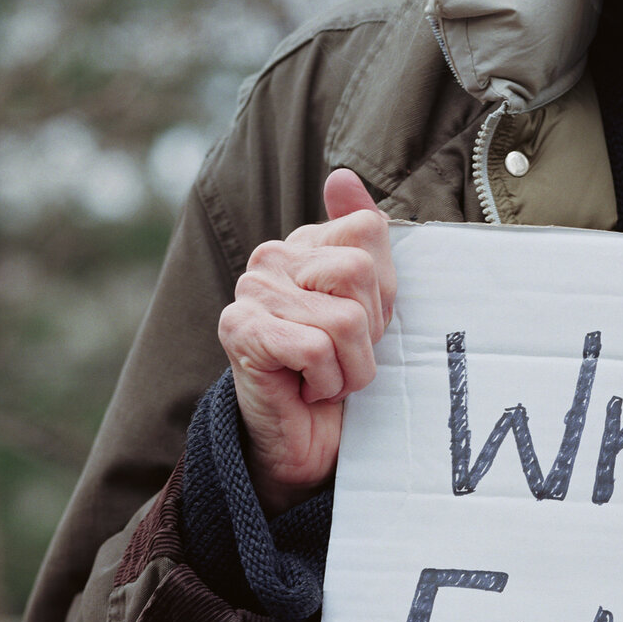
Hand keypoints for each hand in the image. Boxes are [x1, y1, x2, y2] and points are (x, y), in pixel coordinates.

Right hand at [217, 169, 396, 514]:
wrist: (307, 443)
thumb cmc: (341, 373)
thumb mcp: (371, 305)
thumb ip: (364, 238)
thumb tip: (342, 178)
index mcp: (305, 243)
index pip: (369, 233)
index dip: (383, 290)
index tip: (363, 325)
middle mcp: (271, 258)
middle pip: (359, 272)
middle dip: (368, 331)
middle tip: (342, 356)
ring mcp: (250, 293)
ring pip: (344, 319)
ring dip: (350, 366)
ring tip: (325, 377)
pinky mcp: (239, 332)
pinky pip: (315, 348)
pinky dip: (326, 381)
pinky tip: (305, 388)